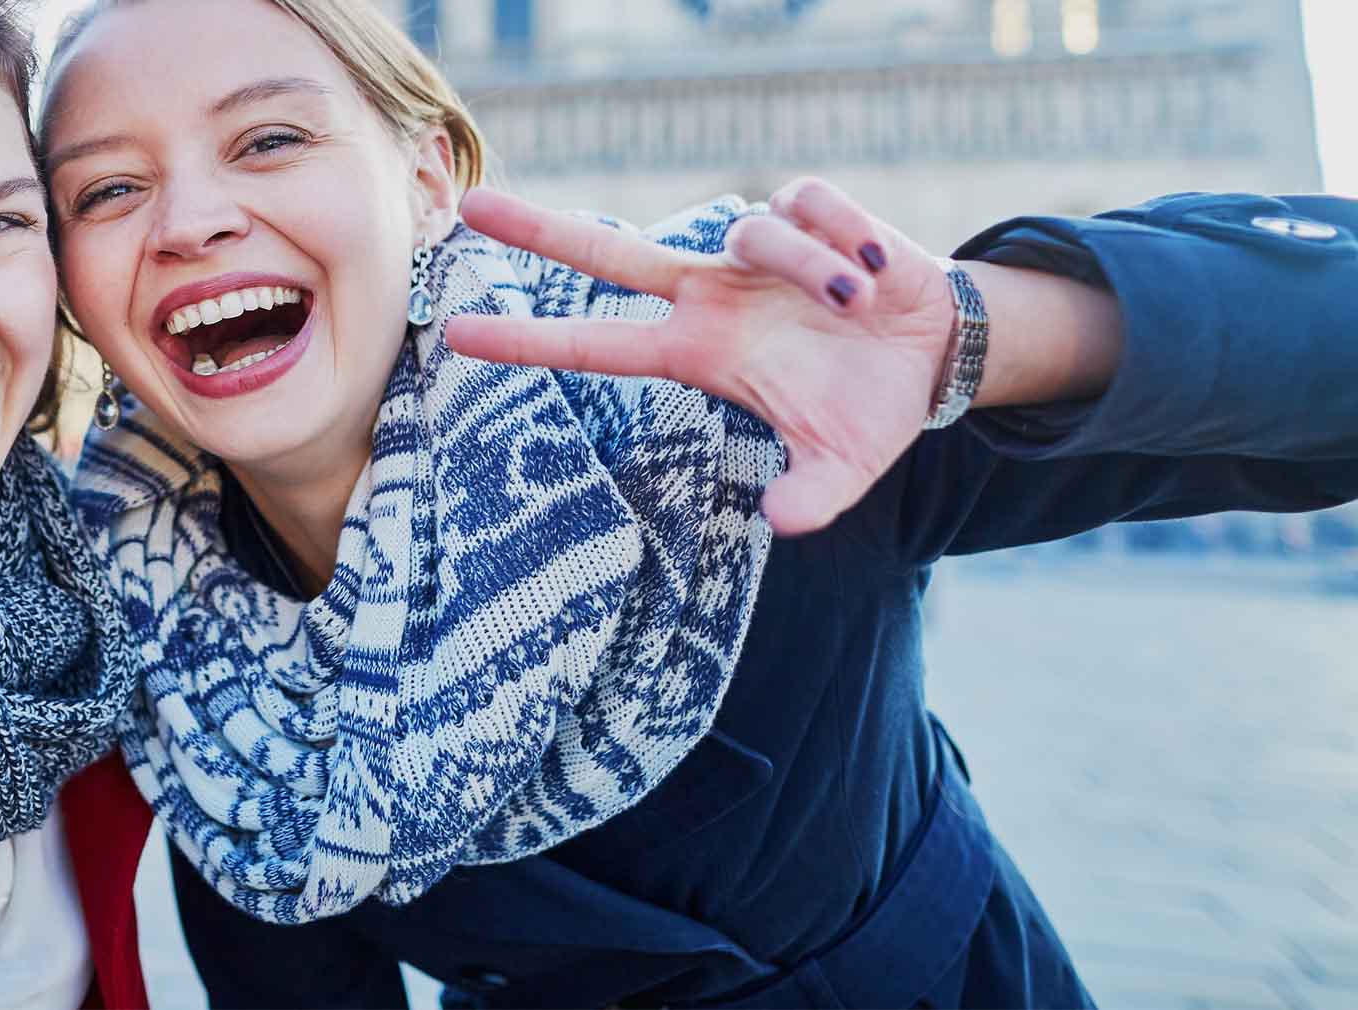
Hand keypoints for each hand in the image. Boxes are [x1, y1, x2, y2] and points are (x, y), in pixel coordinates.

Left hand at [447, 179, 953, 535]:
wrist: (937, 351)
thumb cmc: (871, 409)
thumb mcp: (843, 466)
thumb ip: (811, 496)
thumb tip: (782, 523)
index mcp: (699, 352)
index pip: (595, 345)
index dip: (529, 340)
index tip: (457, 334)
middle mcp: (709, 296)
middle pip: (607, 255)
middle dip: (540, 230)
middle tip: (473, 204)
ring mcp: (748, 254)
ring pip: (752, 231)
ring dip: (812, 267)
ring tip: (856, 301)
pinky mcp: (801, 213)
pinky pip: (804, 202)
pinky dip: (841, 233)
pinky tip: (870, 266)